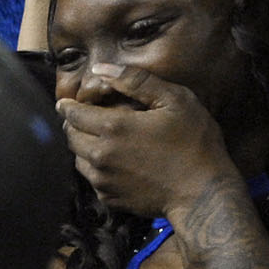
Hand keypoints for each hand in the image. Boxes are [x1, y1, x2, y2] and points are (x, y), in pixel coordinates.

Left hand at [57, 64, 238, 218]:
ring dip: (82, 146)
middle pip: (71, 137)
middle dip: (73, 124)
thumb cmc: (194, 142)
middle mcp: (100, 156)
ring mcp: (102, 180)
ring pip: (78, 159)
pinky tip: (112, 161)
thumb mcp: (174, 100)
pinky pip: (91, 178)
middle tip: (81, 117)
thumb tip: (101, 69)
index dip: (68, 106)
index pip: (74, 114)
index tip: (66, 102)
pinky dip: (94, 167)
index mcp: (112, 128)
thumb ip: (136, 81)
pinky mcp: (109, 198)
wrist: (202, 193)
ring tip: (97, 137)